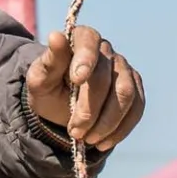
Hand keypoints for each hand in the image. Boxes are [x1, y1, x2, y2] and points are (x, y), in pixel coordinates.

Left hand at [25, 26, 144, 149]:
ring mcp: (124, 69)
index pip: (88, 41)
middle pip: (106, 77)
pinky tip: (103, 142)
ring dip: (107, 122)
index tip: (76, 80)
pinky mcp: (135, 89)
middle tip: (75, 131)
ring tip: (88, 138)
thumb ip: (50, 61)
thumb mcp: (40, 79)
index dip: (85, 59)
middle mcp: (106, 50)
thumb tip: (56, 35)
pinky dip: (120, 129)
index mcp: (81, 39)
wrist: (60, 108)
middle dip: (90, 108)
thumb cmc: (48, 89)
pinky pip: (136, 109)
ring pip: (125, 94)